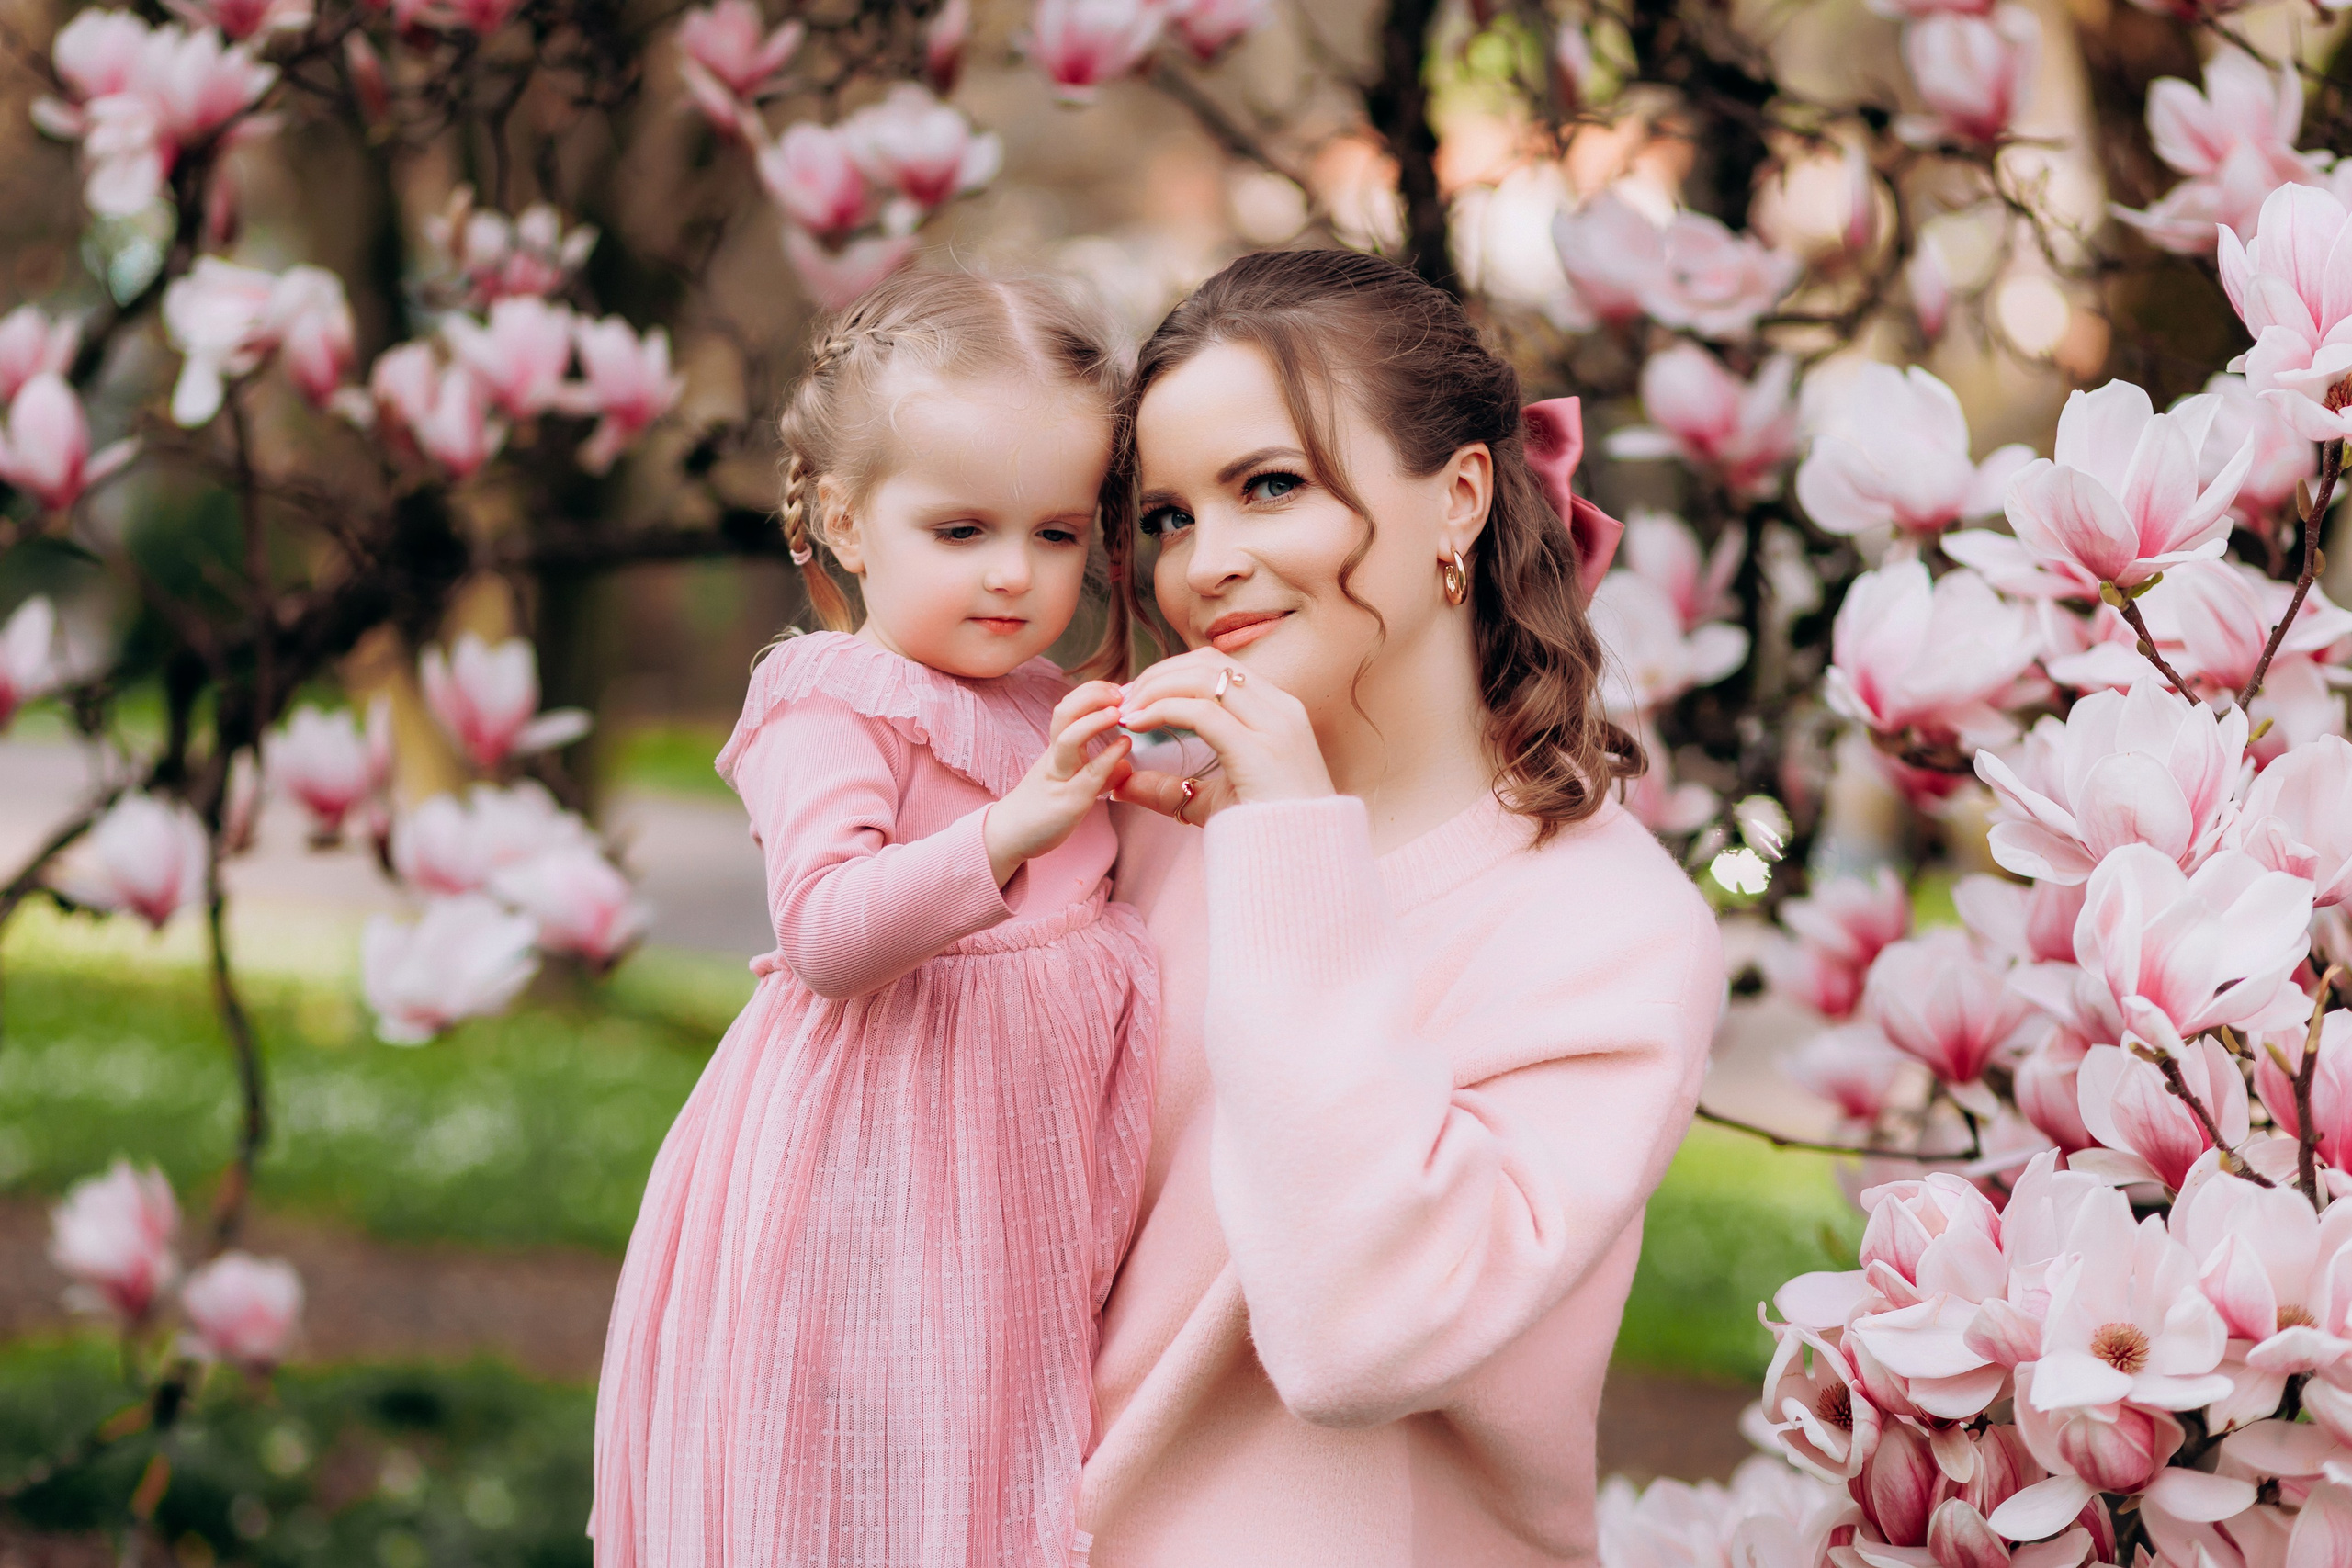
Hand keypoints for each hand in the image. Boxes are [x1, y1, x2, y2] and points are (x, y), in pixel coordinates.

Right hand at [983, 682, 1130, 886]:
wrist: (1008, 836)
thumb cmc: (1041, 809)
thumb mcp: (1072, 785)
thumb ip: (1098, 773)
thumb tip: (1125, 765)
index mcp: (1056, 748)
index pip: (1070, 706)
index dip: (1092, 691)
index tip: (1116, 688)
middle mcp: (1055, 757)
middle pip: (1064, 712)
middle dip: (1092, 694)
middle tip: (1119, 692)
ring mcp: (1059, 777)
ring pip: (1068, 739)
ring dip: (1094, 720)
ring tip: (1118, 711)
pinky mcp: (1067, 802)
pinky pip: (1087, 775)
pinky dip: (1107, 757)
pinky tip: (1124, 745)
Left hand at [1111, 649, 1332, 825]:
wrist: (1303, 863)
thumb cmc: (1264, 832)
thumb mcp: (1211, 801)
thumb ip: (1168, 789)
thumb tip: (1119, 787)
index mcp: (1276, 710)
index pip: (1216, 667)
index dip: (1170, 673)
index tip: (1135, 697)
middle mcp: (1280, 708)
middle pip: (1207, 663)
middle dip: (1157, 674)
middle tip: (1121, 700)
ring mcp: (1274, 725)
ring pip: (1203, 678)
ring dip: (1155, 688)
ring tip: (1126, 711)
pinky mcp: (1259, 749)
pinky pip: (1202, 712)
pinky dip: (1162, 710)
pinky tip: (1137, 725)